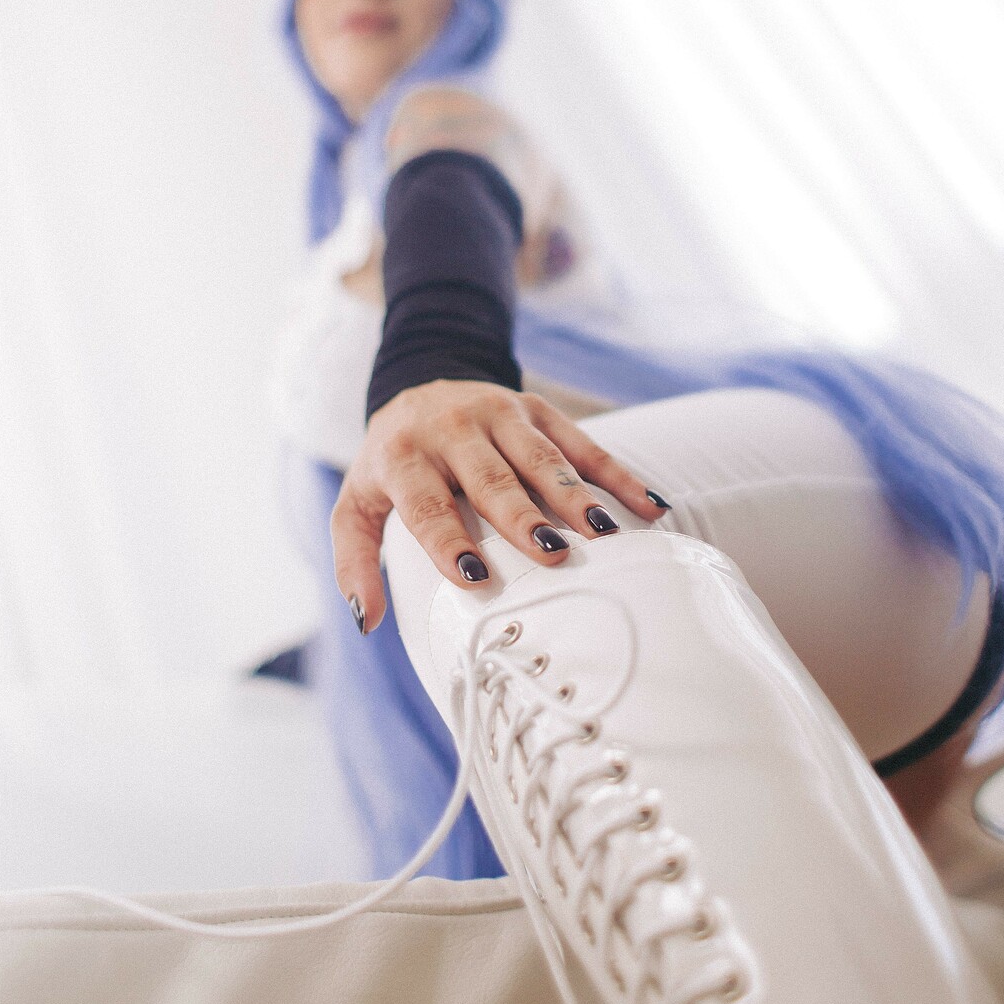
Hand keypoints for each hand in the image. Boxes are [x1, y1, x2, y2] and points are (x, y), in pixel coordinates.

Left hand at [331, 379, 664, 630]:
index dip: (447, 540)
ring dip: (576, 495)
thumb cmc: (391, 464)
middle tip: (554, 554)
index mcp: (404, 456)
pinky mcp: (536, 408)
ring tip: (605, 533)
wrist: (419, 382)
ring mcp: (500, 413)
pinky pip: (582, 442)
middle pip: (492, 479)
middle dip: (523, 516)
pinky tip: (649, 505)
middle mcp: (453, 428)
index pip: (426, 503)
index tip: (474, 578)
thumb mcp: (357, 505)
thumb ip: (353, 561)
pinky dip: (618, 474)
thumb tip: (366, 621)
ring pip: (542, 458)